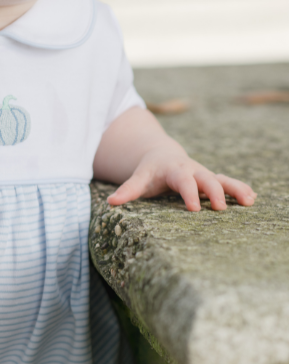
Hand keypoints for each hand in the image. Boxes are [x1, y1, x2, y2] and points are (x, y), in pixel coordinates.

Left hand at [107, 144, 256, 211]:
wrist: (162, 155)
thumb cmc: (150, 171)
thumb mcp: (139, 178)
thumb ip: (127, 190)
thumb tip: (111, 202)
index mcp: (174, 170)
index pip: (182, 181)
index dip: (188, 193)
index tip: (194, 208)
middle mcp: (192, 170)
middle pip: (206, 178)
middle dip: (214, 192)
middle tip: (220, 209)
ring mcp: (204, 175)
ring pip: (222, 179)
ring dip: (235, 189)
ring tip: (249, 201)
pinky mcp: (212, 180)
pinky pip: (229, 183)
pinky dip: (240, 189)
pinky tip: (252, 198)